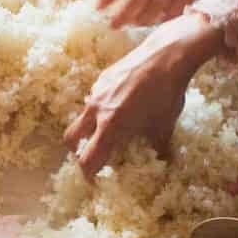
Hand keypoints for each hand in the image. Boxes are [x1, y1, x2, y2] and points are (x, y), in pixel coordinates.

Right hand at [66, 12, 223, 176]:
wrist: (165, 57)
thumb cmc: (166, 95)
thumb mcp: (164, 127)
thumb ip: (160, 149)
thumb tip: (164, 163)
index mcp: (110, 128)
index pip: (87, 159)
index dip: (87, 174)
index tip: (93, 181)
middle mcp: (96, 111)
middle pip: (72, 137)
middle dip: (78, 149)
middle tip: (93, 155)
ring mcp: (96, 92)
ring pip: (83, 116)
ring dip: (90, 127)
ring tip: (111, 127)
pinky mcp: (101, 77)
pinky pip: (94, 99)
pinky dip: (100, 108)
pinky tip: (121, 104)